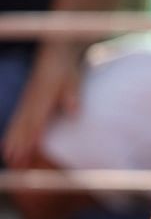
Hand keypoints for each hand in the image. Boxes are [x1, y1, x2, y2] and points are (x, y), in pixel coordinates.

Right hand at [2, 41, 82, 167]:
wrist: (55, 56)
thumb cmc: (66, 69)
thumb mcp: (73, 78)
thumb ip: (72, 93)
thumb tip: (73, 109)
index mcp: (43, 97)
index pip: (35, 120)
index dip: (32, 136)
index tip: (29, 150)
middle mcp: (32, 102)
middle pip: (23, 126)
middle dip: (18, 145)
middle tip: (15, 163)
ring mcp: (27, 103)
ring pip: (17, 125)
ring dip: (13, 143)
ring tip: (11, 161)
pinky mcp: (27, 104)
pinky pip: (18, 122)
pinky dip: (13, 135)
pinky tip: (9, 148)